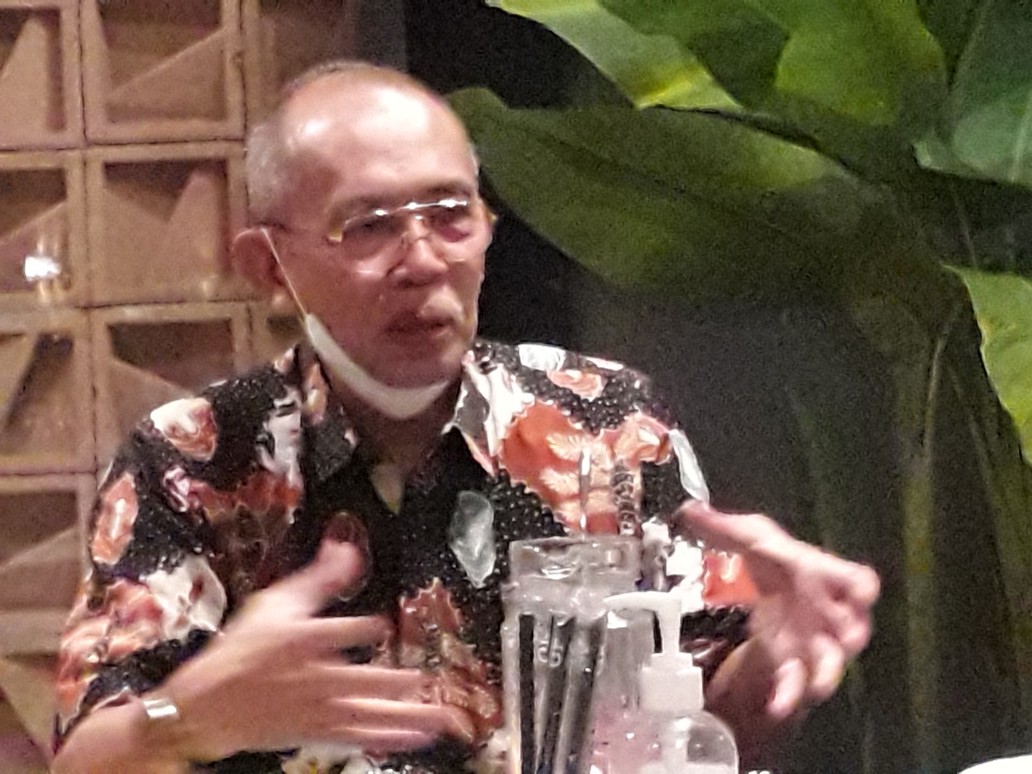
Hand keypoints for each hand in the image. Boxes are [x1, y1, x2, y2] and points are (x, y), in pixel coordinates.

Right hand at [159, 539, 473, 761]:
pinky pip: (359, 737)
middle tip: (430, 682)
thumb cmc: (245, 649)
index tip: (382, 626)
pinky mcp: (318, 732)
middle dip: (401, 684)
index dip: (365, 628)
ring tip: (442, 718)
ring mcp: (319, 708)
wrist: (211, 703)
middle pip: (367, 682)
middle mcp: (316, 677)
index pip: (344, 631)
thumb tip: (346, 546)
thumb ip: (320, 576)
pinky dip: (388, 739)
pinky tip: (413, 738)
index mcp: (305, 640)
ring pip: (370, 714)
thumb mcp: (279, 602)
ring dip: (408, 718)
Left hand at [677, 500, 879, 759]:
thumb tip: (687, 509)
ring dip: (827, 672)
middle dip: (852, 633)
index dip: (861, 586)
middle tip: (851, 638)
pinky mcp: (794, 660)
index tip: (863, 591)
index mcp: (824, 573)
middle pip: (851, 624)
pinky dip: (788, 694)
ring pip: (830, 660)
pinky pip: (796, 680)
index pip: (856, 578)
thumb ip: (721, 527)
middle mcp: (829, 609)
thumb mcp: (748, 536)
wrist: (769, 583)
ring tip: (819, 685)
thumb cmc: (774, 558)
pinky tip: (776, 706)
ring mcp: (815, 638)